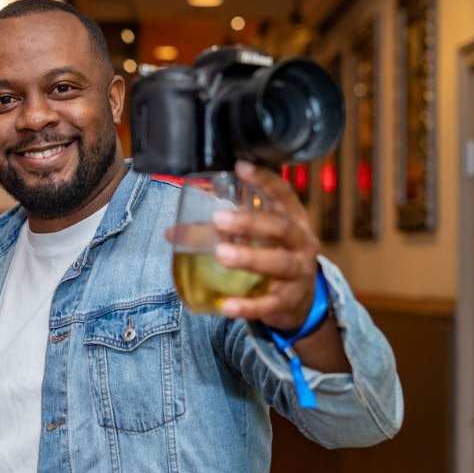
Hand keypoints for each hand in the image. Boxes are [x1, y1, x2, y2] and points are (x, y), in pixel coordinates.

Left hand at [211, 160, 319, 331]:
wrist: (300, 302)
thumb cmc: (273, 258)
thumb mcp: (256, 239)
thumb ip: (220, 231)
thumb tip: (172, 232)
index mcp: (293, 220)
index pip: (283, 194)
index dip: (265, 180)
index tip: (242, 166)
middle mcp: (301, 243)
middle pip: (281, 228)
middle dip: (250, 222)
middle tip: (219, 219)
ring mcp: (299, 273)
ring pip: (279, 263)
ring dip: (250, 258)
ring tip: (221, 254)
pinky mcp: (289, 302)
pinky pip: (269, 304)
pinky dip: (248, 305)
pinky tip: (227, 306)